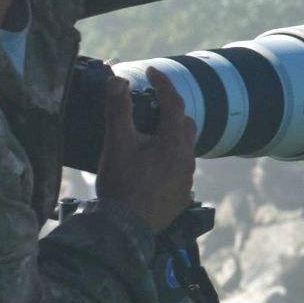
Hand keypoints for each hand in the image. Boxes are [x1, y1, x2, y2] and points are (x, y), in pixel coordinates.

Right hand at [110, 67, 197, 236]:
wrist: (126, 231)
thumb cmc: (121, 184)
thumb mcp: (116, 143)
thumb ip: (118, 109)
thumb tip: (117, 80)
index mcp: (174, 141)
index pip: (174, 102)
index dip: (163, 83)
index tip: (151, 72)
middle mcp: (187, 159)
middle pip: (185, 125)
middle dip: (171, 112)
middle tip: (151, 107)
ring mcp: (186, 180)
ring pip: (184, 150)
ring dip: (170, 139)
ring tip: (148, 139)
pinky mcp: (181, 197)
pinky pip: (179, 171)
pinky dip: (168, 161)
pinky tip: (151, 168)